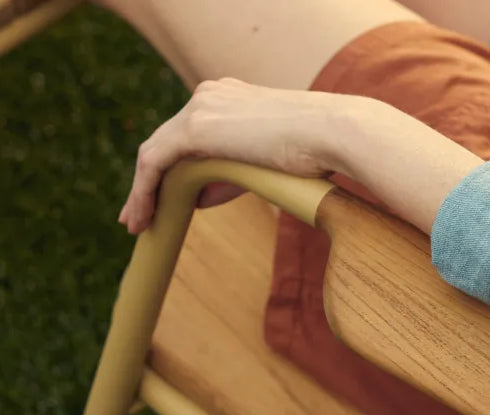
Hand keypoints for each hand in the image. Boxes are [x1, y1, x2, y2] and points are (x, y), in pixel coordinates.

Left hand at [118, 78, 339, 233]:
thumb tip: (201, 197)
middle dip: (149, 181)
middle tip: (140, 215)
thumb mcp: (267, 164)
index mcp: (230, 97)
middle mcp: (209, 95)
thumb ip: (230, 175)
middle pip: (166, 142)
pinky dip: (143, 190)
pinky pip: (154, 161)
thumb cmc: (317, 150)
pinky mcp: (195, 127)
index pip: (189, 134)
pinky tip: (144, 215)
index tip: (167, 197)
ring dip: (141, 190)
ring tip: (137, 223)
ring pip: (155, 152)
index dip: (172, 167)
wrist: (332, 132)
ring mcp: (200, 108)